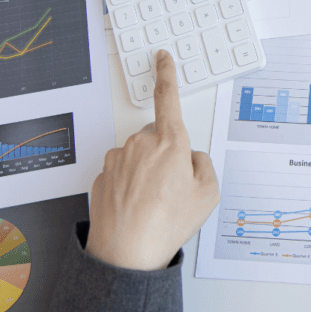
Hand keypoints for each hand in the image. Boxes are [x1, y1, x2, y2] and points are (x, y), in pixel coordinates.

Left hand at [86, 51, 219, 270]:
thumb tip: (191, 158)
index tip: (162, 58)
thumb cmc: (166, 224)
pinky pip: (121, 173)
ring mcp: (117, 159)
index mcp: (170, 142)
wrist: (126, 253)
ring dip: (146, 171)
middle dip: (166, 153)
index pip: (168, 97)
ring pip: (138, 155)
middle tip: (174, 187)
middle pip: (157, 136)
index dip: (167, 74)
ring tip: (154, 204)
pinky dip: (129, 186)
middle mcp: (140, 144)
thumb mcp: (208, 194)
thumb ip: (204, 165)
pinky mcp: (101, 176)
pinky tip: (136, 207)